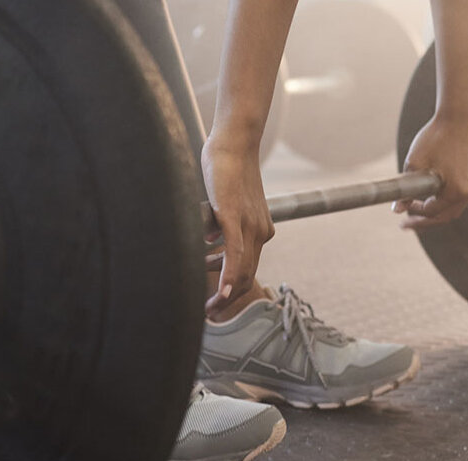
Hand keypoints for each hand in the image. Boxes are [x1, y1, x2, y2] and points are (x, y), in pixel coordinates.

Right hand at [202, 142, 273, 315]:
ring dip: (226, 293)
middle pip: (247, 276)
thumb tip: (208, 243)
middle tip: (208, 311)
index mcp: (259, 231)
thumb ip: (220, 227)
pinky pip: (234, 252)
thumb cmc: (226, 170)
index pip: (248, 269)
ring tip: (208, 305)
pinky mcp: (235, 216)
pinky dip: (228, 274)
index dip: (233, 290)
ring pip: (242, 270)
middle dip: (228, 299)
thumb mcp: (224, 205)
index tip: (216, 302)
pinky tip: (221, 291)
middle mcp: (260, 232)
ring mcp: (250, 225)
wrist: (234, 143)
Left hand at [394, 115, 467, 228]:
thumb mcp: (414, 164)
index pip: (432, 212)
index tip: (401, 213)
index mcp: (456, 190)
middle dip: (425, 221)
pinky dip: (445, 201)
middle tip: (407, 223)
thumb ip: (406, 190)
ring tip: (417, 212)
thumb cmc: (435, 137)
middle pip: (445, 216)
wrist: (458, 117)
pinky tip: (432, 198)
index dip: (414, 215)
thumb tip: (397, 209)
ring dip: (436, 212)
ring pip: (454, 208)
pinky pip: (460, 196)